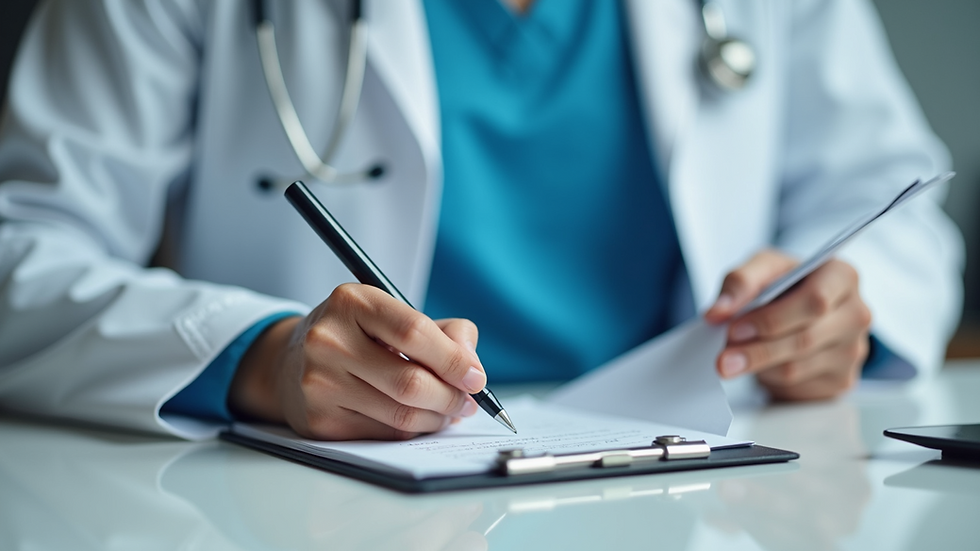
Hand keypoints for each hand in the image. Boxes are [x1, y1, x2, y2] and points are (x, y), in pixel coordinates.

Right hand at [228, 284, 483, 439]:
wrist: (291, 361)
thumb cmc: (357, 335)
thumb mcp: (393, 314)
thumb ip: (444, 331)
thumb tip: (471, 366)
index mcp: (352, 302)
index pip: (414, 332)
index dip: (453, 359)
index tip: (476, 377)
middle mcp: (329, 340)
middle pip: (410, 381)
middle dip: (451, 398)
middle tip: (468, 402)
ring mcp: (319, 382)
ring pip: (400, 414)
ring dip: (436, 419)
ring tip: (448, 412)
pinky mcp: (318, 419)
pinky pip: (383, 434)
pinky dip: (411, 431)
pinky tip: (417, 420)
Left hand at [703, 249, 871, 400]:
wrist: (795, 312)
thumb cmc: (783, 285)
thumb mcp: (761, 270)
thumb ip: (739, 283)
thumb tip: (717, 312)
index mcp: (842, 276)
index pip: (815, 301)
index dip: (772, 318)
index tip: (733, 329)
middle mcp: (856, 314)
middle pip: (805, 339)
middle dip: (757, 350)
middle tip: (721, 358)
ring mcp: (853, 350)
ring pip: (797, 368)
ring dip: (757, 367)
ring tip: (729, 361)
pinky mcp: (842, 380)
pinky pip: (798, 386)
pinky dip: (769, 379)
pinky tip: (757, 367)